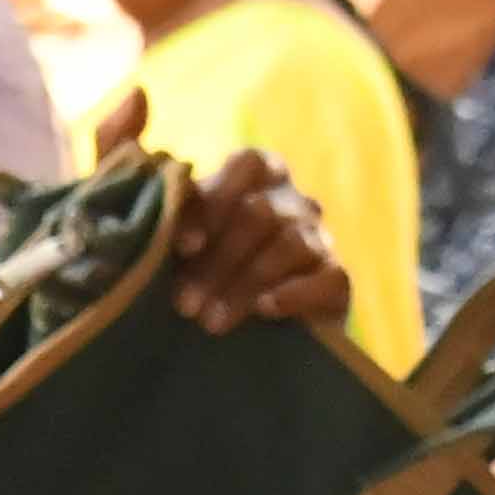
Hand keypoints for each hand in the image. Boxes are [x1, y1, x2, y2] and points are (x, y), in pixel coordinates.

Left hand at [162, 143, 350, 334]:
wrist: (247, 331)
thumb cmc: (200, 267)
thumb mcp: (181, 238)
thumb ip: (173, 205)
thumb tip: (158, 172)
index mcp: (258, 177)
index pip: (248, 164)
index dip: (215, 200)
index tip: (184, 247)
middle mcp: (293, 201)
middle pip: (262, 212)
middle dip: (218, 260)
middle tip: (185, 305)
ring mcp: (319, 239)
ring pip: (290, 245)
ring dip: (245, 284)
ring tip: (210, 321)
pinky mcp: (336, 280)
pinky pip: (329, 278)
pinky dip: (295, 293)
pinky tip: (265, 309)